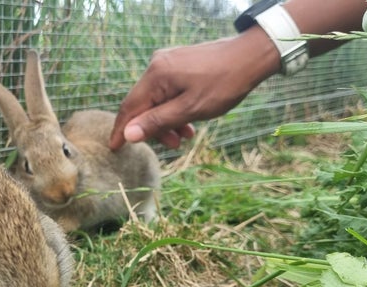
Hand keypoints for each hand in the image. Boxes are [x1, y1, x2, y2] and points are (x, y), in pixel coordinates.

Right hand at [109, 27, 280, 149]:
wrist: (252, 55)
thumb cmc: (224, 83)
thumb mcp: (190, 109)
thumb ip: (157, 122)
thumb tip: (128, 134)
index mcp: (156, 76)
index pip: (130, 108)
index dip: (121, 131)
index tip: (114, 149)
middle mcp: (157, 66)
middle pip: (144, 105)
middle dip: (156, 129)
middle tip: (175, 146)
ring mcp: (168, 63)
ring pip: (158, 99)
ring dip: (168, 121)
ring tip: (187, 136)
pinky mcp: (179, 63)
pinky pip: (168, 91)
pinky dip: (175, 108)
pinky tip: (189, 121)